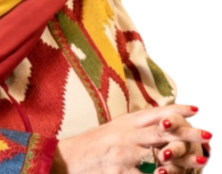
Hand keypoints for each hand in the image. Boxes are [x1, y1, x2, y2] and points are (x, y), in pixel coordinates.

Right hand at [52, 104, 211, 173]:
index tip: (196, 109)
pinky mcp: (120, 172)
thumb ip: (136, 128)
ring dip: (184, 160)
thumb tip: (161, 125)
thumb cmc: (93, 145)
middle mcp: (126, 134)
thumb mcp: (114, 130)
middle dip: (188, 133)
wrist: (68, 158)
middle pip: (162, 131)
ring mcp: (124, 153)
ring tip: (203, 162)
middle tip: (208, 135)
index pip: (155, 112)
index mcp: (126, 122)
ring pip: (160, 156)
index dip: (177, 110)